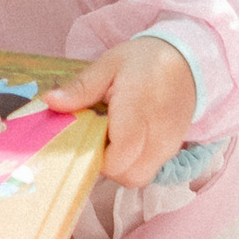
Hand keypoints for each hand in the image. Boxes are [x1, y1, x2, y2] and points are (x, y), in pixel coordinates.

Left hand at [43, 36, 197, 186]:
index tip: (86, 137)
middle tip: (97, 140)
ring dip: (120, 167)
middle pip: (129, 176)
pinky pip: (150, 170)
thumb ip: (81, 88)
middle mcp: (158, 134)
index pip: (118, 158)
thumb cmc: (145, 61)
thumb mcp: (109, 65)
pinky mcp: (174, 150)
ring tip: (113, 140)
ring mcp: (170, 145)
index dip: (96, 156)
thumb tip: (50, 102)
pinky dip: (134, 163)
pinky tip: (128, 141)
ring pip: (139, 178)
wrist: (189, 61)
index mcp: (138, 110)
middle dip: (107, 166)